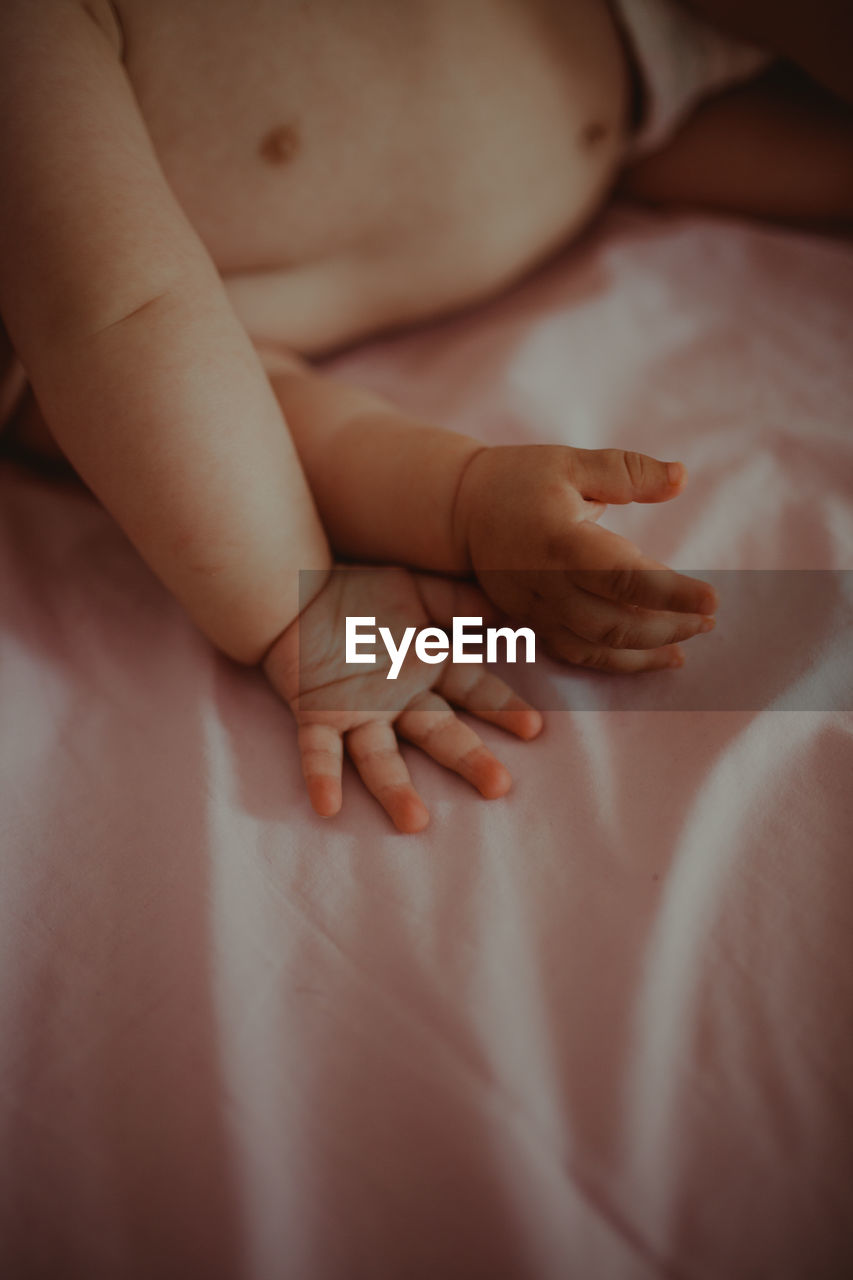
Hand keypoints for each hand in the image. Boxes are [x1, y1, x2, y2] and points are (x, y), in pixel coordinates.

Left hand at [262, 565, 541, 832]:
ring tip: (415, 822)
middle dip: (468, 759)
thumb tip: (502, 612)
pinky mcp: (315, 715)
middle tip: (499, 786)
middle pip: (438, 734)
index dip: (501, 708)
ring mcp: (356, 712)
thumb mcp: (414, 590)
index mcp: (425, 667)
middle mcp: (397, 700)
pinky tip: (328, 806)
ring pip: (379, 758)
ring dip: (396, 790)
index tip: (534, 728)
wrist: (293, 590)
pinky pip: (318, 750)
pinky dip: (322, 777)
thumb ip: (456, 602)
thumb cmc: (357, 595)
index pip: (473, 691)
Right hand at [455, 444, 717, 671]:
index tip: (713, 600)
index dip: (671, 593)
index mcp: (560, 540)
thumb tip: (681, 478)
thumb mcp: (573, 462)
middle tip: (708, 620)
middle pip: (613, 622)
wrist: (460, 509)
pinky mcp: (530, 622)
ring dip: (646, 653)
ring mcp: (535, 608)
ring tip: (687, 645)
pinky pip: (576, 654)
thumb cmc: (521, 480)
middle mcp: (545, 582)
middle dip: (668, 627)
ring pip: (596, 647)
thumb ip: (628, 472)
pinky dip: (616, 662)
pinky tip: (651, 657)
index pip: (623, 576)